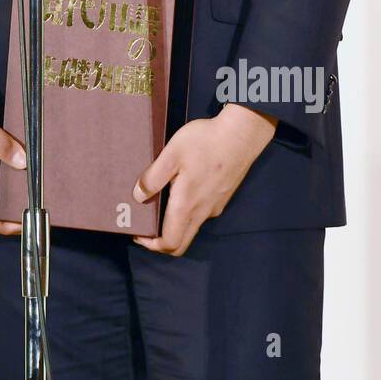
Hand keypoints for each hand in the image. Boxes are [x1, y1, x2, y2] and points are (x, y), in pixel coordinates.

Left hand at [131, 104, 277, 256]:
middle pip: (181, 242)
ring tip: (159, 202)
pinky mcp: (222, 197)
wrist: (242, 134)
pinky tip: (180, 190)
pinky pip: (201, 213)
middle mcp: (203, 212)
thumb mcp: (172, 154)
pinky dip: (186, 212)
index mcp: (187, 205)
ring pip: (191, 227)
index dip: (151, 245)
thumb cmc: (205, 142)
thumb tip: (138, 197)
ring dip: (174, 225)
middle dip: (161, 241)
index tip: (138, 233)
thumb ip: (153, 178)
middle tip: (146, 225)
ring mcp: (214, 206)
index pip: (170, 243)